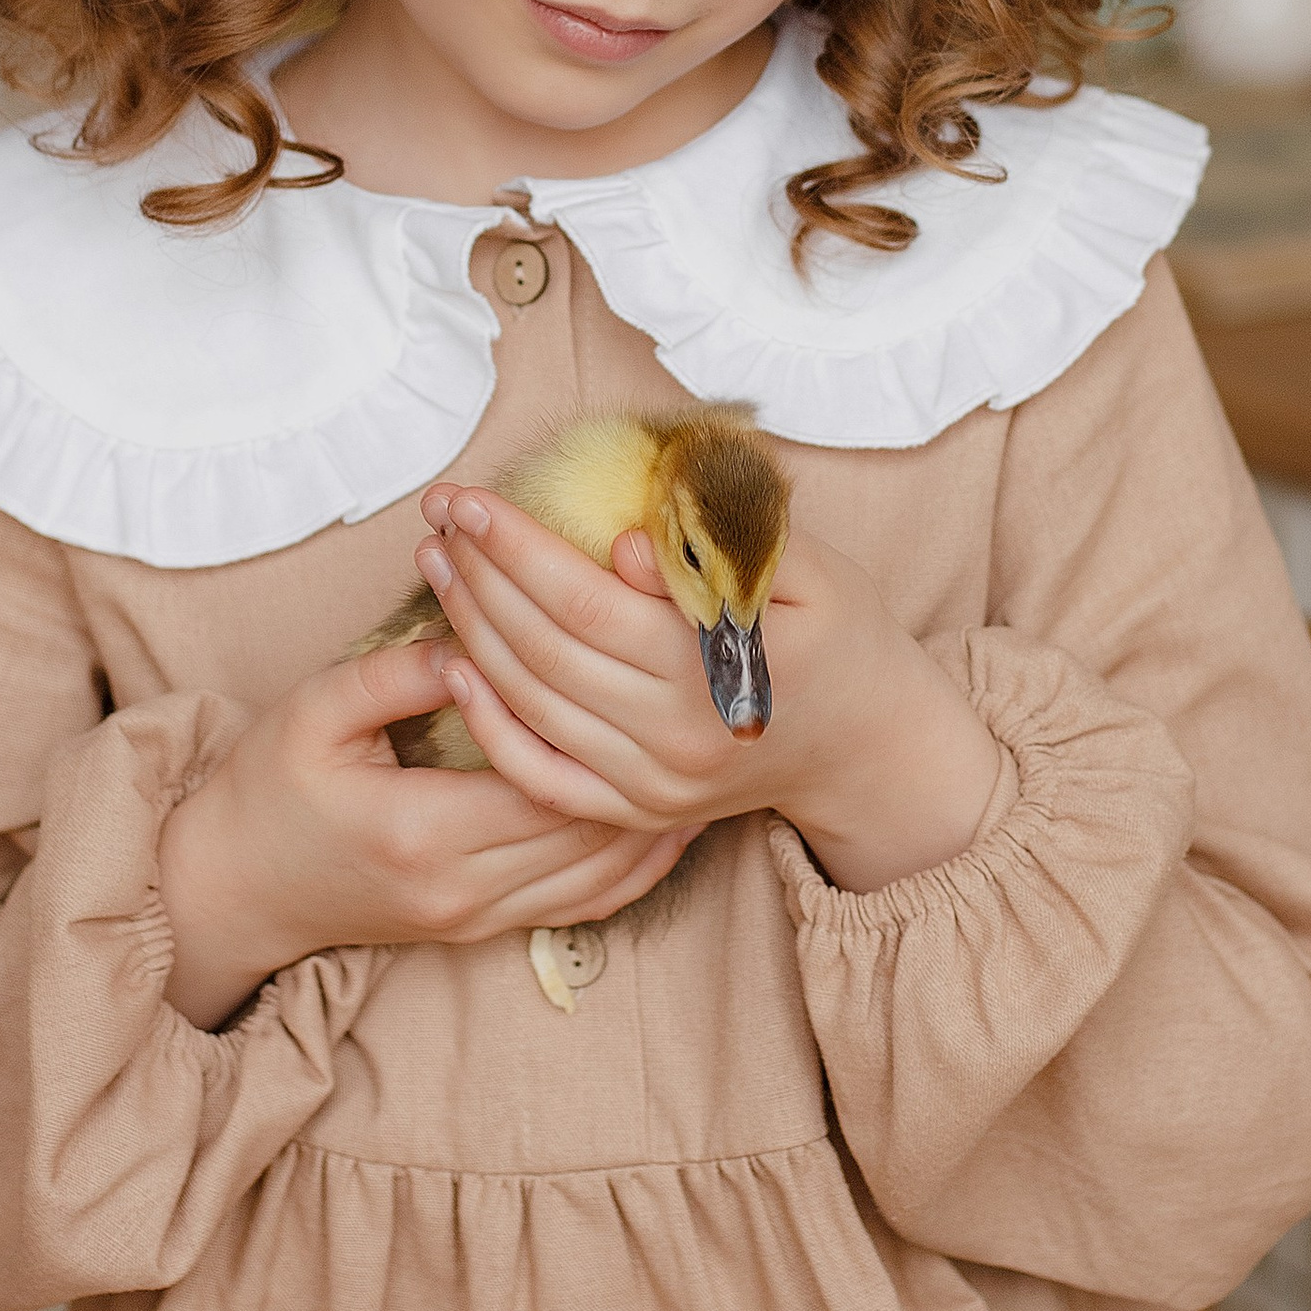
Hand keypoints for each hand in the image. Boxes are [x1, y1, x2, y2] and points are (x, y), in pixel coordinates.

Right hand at [157, 634, 696, 1027]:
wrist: (231, 888)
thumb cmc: (267, 788)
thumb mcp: (315, 712)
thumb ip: (397, 673)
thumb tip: (474, 637)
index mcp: (423, 829)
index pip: (543, 775)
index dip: (600, 725)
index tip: (642, 668)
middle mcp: (461, 886)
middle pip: (586, 830)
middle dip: (645, 770)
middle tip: (700, 709)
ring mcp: (473, 916)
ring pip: (595, 878)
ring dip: (652, 825)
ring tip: (704, 764)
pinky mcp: (476, 928)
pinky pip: (576, 907)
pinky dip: (629, 871)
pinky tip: (663, 830)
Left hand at [411, 487, 1003, 894]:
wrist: (872, 743)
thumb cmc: (840, 632)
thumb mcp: (806, 569)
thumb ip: (718, 550)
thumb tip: (623, 542)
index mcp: (716, 673)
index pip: (585, 602)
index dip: (517, 547)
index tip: (468, 496)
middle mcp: (676, 741)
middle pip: (544, 652)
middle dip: (479, 576)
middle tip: (437, 516)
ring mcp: (652, 787)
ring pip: (532, 707)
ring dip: (470, 633)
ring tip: (439, 566)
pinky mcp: (636, 814)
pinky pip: (542, 776)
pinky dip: (490, 727)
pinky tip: (455, 669)